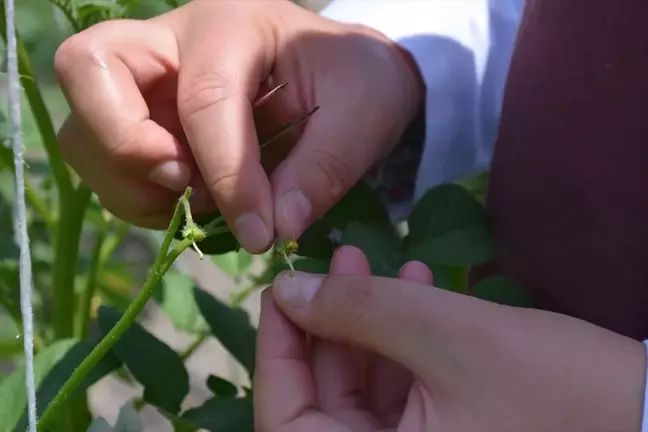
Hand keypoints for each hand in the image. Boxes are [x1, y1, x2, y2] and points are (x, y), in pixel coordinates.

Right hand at [53, 0, 422, 251]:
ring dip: (129, 183)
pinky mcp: (145, 122)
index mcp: (231, 26)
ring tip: (198, 203)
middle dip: (123, 143)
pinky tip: (193, 205)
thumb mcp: (361, 117)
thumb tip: (274, 228)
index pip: (204, 99)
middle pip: (86, 69)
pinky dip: (139, 199)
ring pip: (84, 128)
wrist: (346, 77)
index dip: (225, 174)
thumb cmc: (357, 83)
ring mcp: (149, 83)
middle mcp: (171, 44)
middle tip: (184, 183)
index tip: (259, 232)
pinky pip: (106, 166)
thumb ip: (321, 171)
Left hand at [255, 246, 645, 431]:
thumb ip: (359, 311)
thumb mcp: (449, 337)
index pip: (286, 421)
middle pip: (325, 400)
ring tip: (384, 265)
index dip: (275, 352)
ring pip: (367, 390)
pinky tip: (420, 292)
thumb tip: (286, 290)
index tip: (281, 289)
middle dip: (334, 322)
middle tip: (343, 260)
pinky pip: (406, 392)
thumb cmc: (559, 392)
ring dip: (373, 324)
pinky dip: (406, 343)